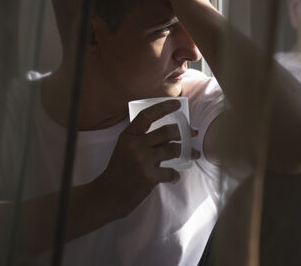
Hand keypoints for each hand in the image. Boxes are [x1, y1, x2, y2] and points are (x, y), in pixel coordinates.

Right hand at [93, 99, 199, 217]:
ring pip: (172, 150)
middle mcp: (135, 145)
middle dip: (184, 131)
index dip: (163, 108)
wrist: (106, 195)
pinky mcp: (148, 176)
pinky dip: (175, 175)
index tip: (177, 104)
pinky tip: (174, 177)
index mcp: (128, 136)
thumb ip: (141, 140)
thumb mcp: (124, 149)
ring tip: (194, 154)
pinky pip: (170, 172)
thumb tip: (167, 135)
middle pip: (166, 131)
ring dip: (187, 152)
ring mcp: (142, 160)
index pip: (147, 116)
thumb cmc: (117, 172)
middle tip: (192, 133)